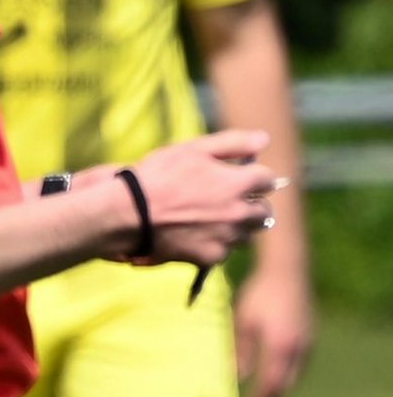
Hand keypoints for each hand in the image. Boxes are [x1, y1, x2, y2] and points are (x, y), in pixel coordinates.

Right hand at [127, 130, 278, 265]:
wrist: (130, 214)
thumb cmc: (158, 176)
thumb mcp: (193, 150)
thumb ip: (233, 143)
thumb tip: (264, 139)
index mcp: (239, 183)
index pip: (267, 179)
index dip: (255, 176)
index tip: (242, 177)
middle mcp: (240, 212)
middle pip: (265, 212)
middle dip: (253, 206)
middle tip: (230, 202)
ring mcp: (228, 237)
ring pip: (246, 234)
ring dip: (237, 227)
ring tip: (210, 219)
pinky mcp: (212, 257)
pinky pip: (224, 251)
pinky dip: (215, 244)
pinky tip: (194, 234)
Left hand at [235, 263, 314, 396]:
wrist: (288, 271)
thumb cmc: (260, 294)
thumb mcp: (244, 321)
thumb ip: (242, 350)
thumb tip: (238, 376)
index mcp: (280, 346)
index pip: (272, 383)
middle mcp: (298, 349)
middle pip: (287, 383)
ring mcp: (308, 342)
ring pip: (296, 374)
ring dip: (282, 388)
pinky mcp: (310, 335)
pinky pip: (300, 363)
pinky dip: (289, 374)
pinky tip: (279, 375)